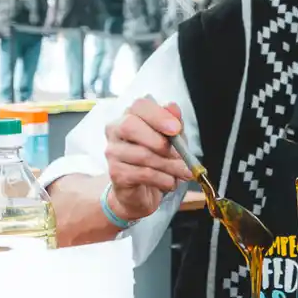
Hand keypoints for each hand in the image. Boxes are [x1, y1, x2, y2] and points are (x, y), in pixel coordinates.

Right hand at [103, 97, 192, 222]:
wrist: (142, 191)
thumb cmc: (158, 158)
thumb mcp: (172, 138)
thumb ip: (174, 122)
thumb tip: (173, 107)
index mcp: (130, 115)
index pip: (139, 106)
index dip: (158, 115)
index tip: (176, 129)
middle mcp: (116, 130)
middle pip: (130, 126)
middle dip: (159, 140)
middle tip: (180, 154)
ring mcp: (113, 152)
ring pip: (142, 154)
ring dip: (169, 165)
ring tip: (184, 172)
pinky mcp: (116, 173)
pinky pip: (143, 174)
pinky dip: (163, 179)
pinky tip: (171, 182)